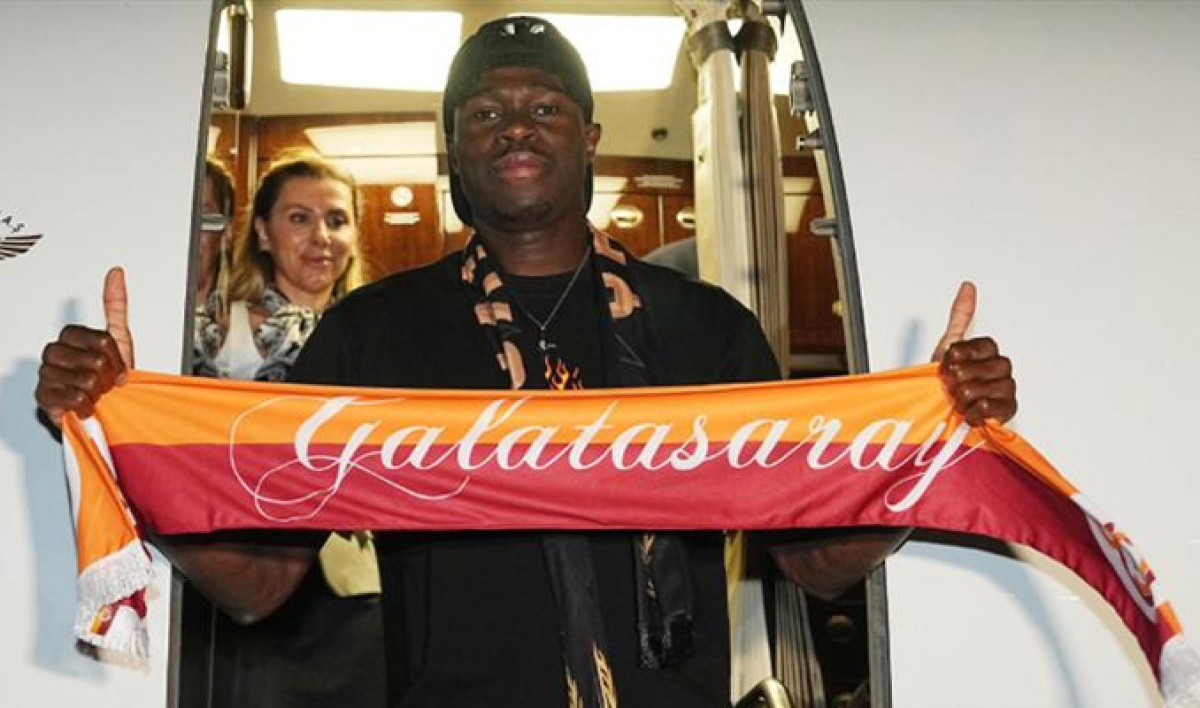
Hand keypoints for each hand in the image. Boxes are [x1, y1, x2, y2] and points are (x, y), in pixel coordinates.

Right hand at [36, 267, 134, 425]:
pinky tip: (86, 405)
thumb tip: (116, 273)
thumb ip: (116, 304)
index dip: (116, 357)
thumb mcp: (118, 337)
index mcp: (70, 337)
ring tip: (96, 394)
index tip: (116, 365)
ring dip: (100, 392)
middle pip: (96, 360)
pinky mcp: (44, 398)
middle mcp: (54, 353)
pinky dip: (88, 406)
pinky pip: (74, 399)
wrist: (104, 407)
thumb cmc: (108, 376)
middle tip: (105, 382)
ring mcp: (47, 375)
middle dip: (109, 376)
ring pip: (87, 380)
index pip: (102, 340)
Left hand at [933, 281, 1016, 425]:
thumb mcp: (948, 345)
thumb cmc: (943, 380)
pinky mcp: (1008, 411)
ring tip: (957, 399)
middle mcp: (1001, 369)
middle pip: (989, 367)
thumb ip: (960, 316)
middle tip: (951, 384)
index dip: (963, 354)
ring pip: (989, 388)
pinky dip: (975, 412)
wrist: (938, 412)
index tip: (949, 362)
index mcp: (988, 352)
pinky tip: (968, 411)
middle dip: (962, 377)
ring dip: (965, 396)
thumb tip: (968, 286)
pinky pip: (994, 409)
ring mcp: (1007, 390)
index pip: (984, 345)